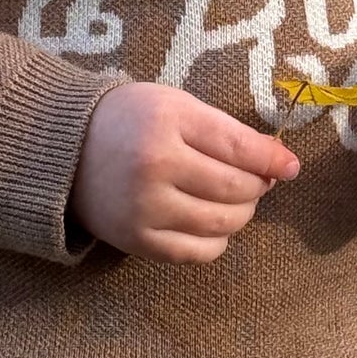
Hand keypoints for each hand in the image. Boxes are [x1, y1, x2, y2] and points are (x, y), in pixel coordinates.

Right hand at [72, 82, 298, 264]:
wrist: (65, 150)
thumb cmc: (129, 120)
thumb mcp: (174, 105)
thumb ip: (224, 130)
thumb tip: (278, 163)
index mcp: (167, 122)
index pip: (239, 147)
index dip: (272, 159)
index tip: (291, 165)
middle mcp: (156, 167)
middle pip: (236, 188)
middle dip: (258, 185)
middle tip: (257, 179)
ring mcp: (145, 208)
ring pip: (222, 222)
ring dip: (242, 212)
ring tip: (236, 199)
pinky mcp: (138, 241)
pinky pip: (198, 251)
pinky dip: (218, 240)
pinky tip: (213, 223)